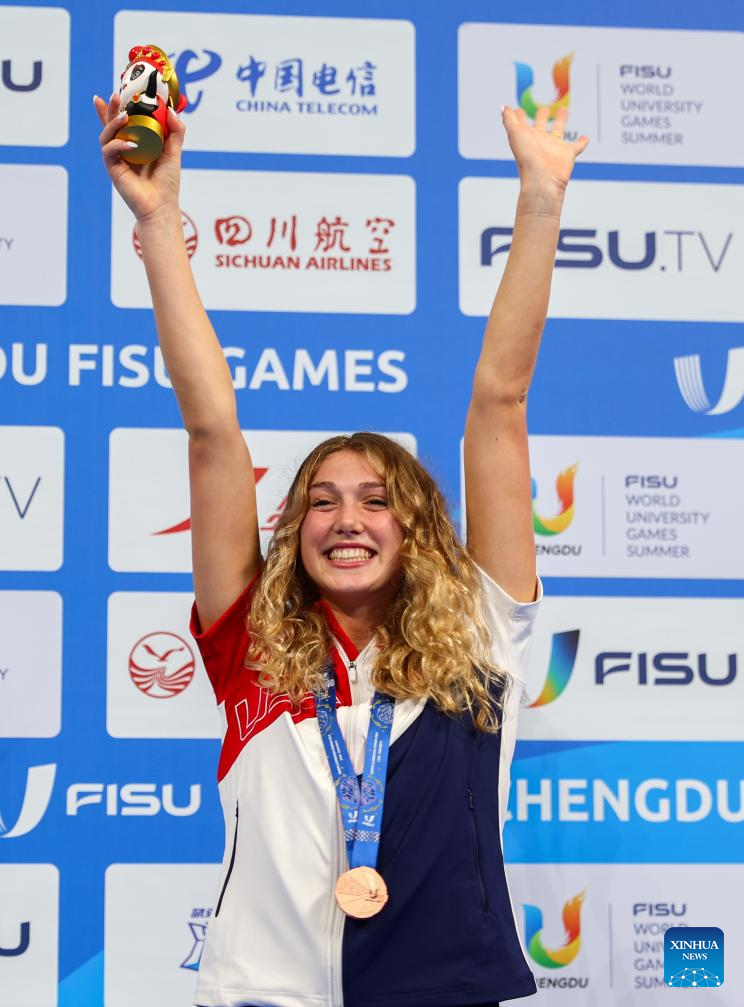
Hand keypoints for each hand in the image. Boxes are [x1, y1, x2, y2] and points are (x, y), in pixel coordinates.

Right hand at [94, 91, 185, 223]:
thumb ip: (176, 131)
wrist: (161, 206)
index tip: (115, 92)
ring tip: (124, 116)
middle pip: (111, 125)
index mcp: (135, 143)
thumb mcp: (173, 152)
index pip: (122, 122)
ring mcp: (117, 159)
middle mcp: (123, 149)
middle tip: (115, 95)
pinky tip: (130, 145)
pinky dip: (118, 145)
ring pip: (106, 135)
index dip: (115, 108)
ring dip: (113, 123)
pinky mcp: (114, 169)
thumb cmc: (166, 182)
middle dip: (111, 109)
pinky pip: (109, 151)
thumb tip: (171, 110)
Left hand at [502, 105, 587, 201]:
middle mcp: (540, 141)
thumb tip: (504, 108)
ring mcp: (554, 147)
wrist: (542, 178)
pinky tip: (585, 138)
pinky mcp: (568, 153)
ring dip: (561, 120)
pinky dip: (582, 142)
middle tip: (543, 108)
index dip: (518, 116)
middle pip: (541, 125)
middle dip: (541, 116)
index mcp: (527, 137)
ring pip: (559, 130)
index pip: (521, 124)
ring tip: (564, 110)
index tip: (517, 110)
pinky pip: (577, 146)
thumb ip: (509, 119)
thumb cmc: (527, 157)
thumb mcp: (515, 133)